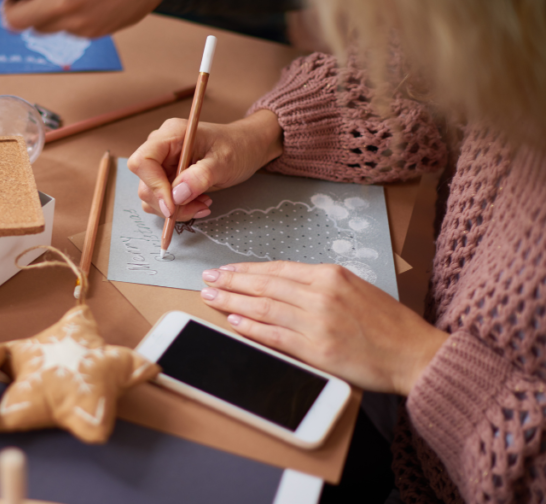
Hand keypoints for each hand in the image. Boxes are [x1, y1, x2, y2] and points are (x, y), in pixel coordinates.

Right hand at [127, 109, 282, 221]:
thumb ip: (200, 177)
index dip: (153, 185)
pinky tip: (198, 202)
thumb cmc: (238, 147)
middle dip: (168, 203)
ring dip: (175, 209)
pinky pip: (161, 200)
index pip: (143, 161)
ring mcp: (162, 164)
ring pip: (150, 196)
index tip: (172, 205)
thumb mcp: (224, 161)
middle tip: (197, 207)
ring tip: (202, 204)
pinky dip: (178, 208)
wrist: (247, 147)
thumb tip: (176, 195)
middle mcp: (161, 148)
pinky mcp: (166, 177)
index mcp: (171, 135)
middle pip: (145, 183)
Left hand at [200, 261, 448, 395]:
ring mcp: (317, 321)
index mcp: (331, 275)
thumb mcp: (356, 289)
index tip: (226, 269)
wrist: (415, 354)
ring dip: (232, 302)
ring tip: (211, 297)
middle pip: (264, 284)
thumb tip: (283, 286)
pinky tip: (234, 322)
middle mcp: (321, 294)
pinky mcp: (317, 349)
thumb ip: (321, 285)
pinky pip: (274, 335)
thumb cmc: (390, 325)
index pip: (277, 269)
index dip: (247, 269)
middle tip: (207, 279)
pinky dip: (251, 328)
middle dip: (231, 281)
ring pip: (263, 307)